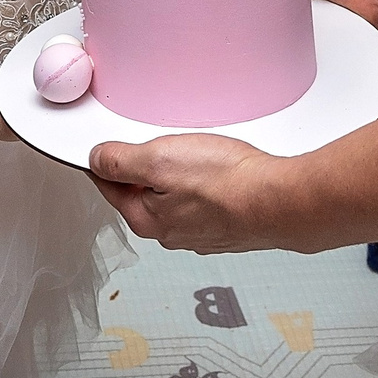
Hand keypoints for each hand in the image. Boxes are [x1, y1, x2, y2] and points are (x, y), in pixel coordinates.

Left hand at [88, 131, 294, 252]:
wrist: (280, 201)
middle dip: (143, 169)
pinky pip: (202, 201)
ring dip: (178, 177)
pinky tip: (217, 172)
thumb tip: (96, 159)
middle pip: (141, 194)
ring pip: (174, 197)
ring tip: (193, 156)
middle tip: (155, 145)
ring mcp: (200, 231)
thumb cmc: (228, 185)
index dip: (101, 162)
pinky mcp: (225, 224)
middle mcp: (171, 232)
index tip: (99, 150)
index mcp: (146, 220)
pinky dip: (205, 185)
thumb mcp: (160, 160)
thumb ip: (120, 161)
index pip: (108, 187)